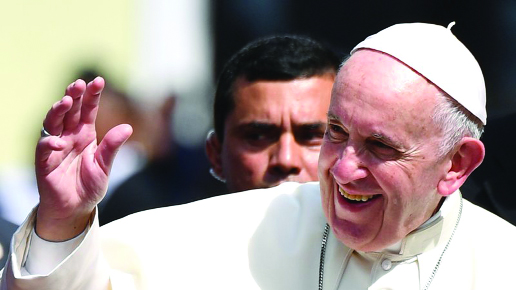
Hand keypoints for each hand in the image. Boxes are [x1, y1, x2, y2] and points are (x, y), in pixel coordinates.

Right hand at [35, 77, 132, 240]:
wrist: (75, 209)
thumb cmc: (89, 186)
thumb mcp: (105, 166)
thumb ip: (112, 147)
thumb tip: (128, 127)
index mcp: (85, 134)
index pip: (88, 110)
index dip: (92, 95)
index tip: (99, 81)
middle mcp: (69, 136)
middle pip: (69, 111)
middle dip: (73, 95)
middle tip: (79, 83)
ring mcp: (55, 148)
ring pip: (53, 123)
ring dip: (58, 111)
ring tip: (66, 101)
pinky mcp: (45, 163)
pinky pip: (43, 149)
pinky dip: (49, 144)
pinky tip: (58, 142)